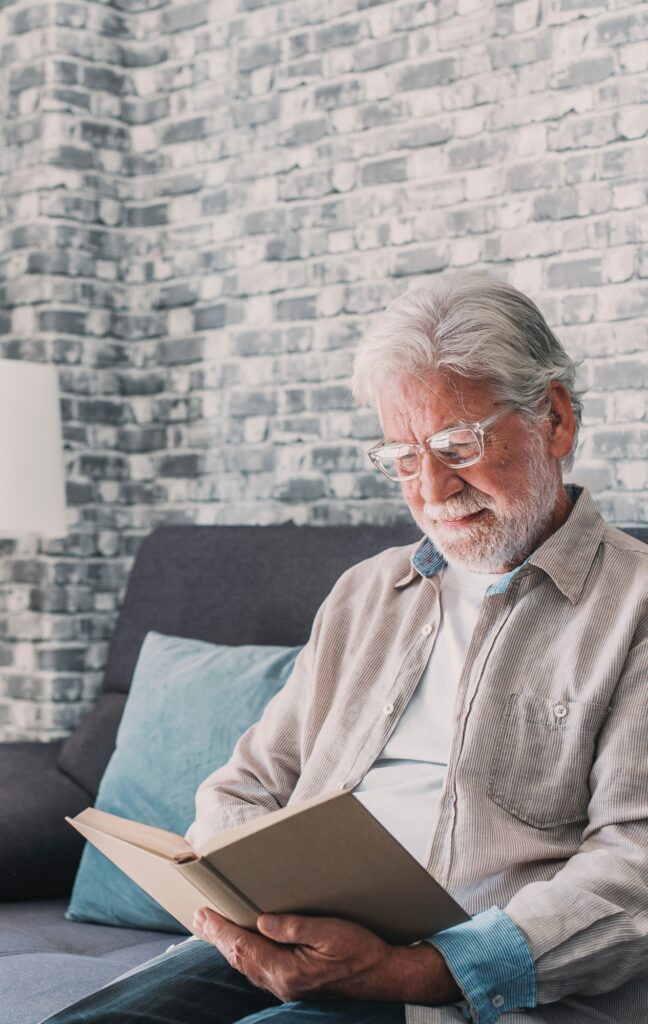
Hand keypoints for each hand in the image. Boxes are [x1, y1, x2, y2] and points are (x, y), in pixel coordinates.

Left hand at [192, 908, 460, 1004]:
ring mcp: (287, 987)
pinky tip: (242, 945)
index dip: (220, 929)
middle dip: (217, 937)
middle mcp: (282, 983)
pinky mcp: (294, 985)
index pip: (243, 947)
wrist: (385, 977)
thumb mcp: (331, 932)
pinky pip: (259, 969)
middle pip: (239, 958)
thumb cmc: (362, 950)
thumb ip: (295, 927)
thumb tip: (262, 920)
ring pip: (247, 965)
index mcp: (287, 969)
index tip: (202, 913)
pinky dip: (244, 954)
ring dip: (228, 946)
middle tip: (199, 917)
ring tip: (213, 928)